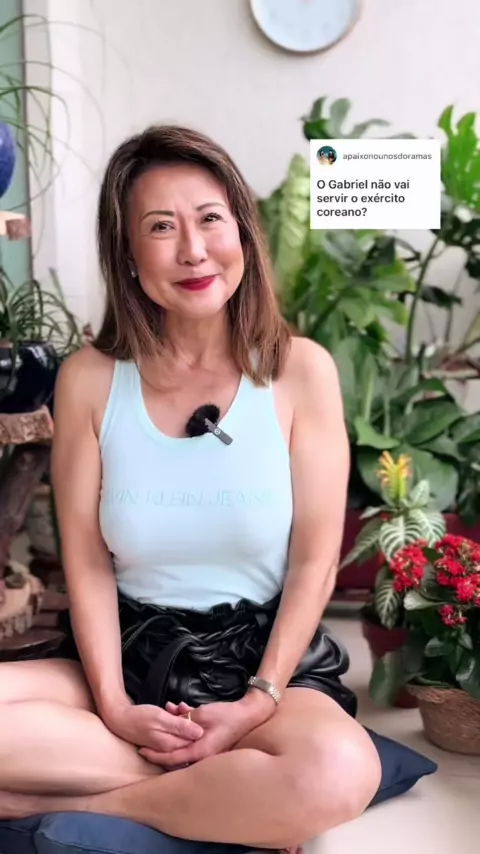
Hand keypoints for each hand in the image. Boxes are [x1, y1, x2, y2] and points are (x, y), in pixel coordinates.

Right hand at [103, 700, 203, 752]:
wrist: (120, 719)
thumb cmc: (139, 717)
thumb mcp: (161, 718)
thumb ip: (180, 727)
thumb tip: (200, 734)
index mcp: (171, 745)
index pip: (194, 741)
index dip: (199, 726)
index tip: (197, 713)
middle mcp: (169, 750)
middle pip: (190, 739)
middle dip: (191, 722)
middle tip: (186, 708)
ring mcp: (165, 747)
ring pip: (183, 735)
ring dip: (184, 721)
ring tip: (179, 708)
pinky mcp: (161, 742)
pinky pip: (175, 734)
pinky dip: (177, 722)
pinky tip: (174, 712)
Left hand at [139, 692, 276, 767]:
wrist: (249, 715)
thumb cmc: (227, 715)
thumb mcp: (201, 715)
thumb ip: (184, 722)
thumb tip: (169, 725)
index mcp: (200, 752)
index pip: (171, 758)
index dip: (155, 754)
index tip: (141, 749)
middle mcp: (202, 756)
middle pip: (176, 753)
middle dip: (162, 741)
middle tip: (147, 735)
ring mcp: (207, 751)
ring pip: (184, 743)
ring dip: (175, 728)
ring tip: (169, 709)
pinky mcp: (210, 744)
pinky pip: (192, 738)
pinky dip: (185, 726)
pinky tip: (182, 709)